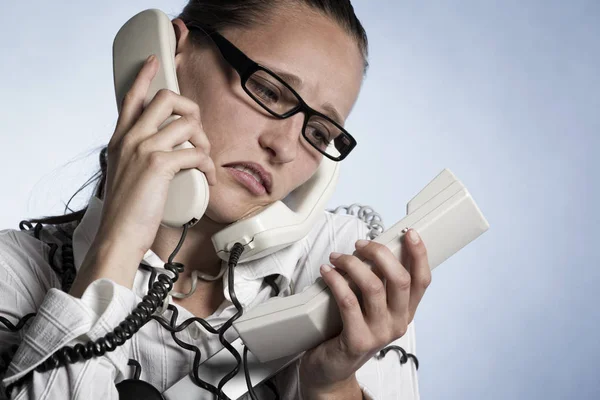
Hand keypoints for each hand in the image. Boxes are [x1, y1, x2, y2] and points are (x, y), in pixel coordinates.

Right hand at [71, 55, 215, 293]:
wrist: (118, 236)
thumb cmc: (125, 212)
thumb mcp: (125, 175)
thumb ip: (137, 156)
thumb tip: (166, 151)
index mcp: (120, 139)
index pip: (131, 97)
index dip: (144, 76)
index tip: (154, 61)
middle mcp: (130, 137)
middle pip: (166, 98)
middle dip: (191, 109)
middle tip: (198, 134)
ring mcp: (142, 148)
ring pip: (187, 123)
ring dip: (204, 141)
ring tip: (205, 162)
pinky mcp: (158, 164)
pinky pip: (195, 152)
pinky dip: (208, 166)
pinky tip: (208, 179)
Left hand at [299, 229, 431, 393]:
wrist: (331, 369)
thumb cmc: (349, 330)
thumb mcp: (371, 308)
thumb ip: (377, 283)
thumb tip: (371, 249)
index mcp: (405, 312)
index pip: (422, 281)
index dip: (420, 254)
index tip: (410, 233)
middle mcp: (398, 323)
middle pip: (400, 279)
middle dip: (380, 253)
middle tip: (360, 245)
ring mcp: (379, 334)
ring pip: (373, 287)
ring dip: (352, 264)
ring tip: (337, 257)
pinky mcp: (357, 340)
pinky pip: (349, 302)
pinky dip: (336, 281)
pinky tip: (327, 272)